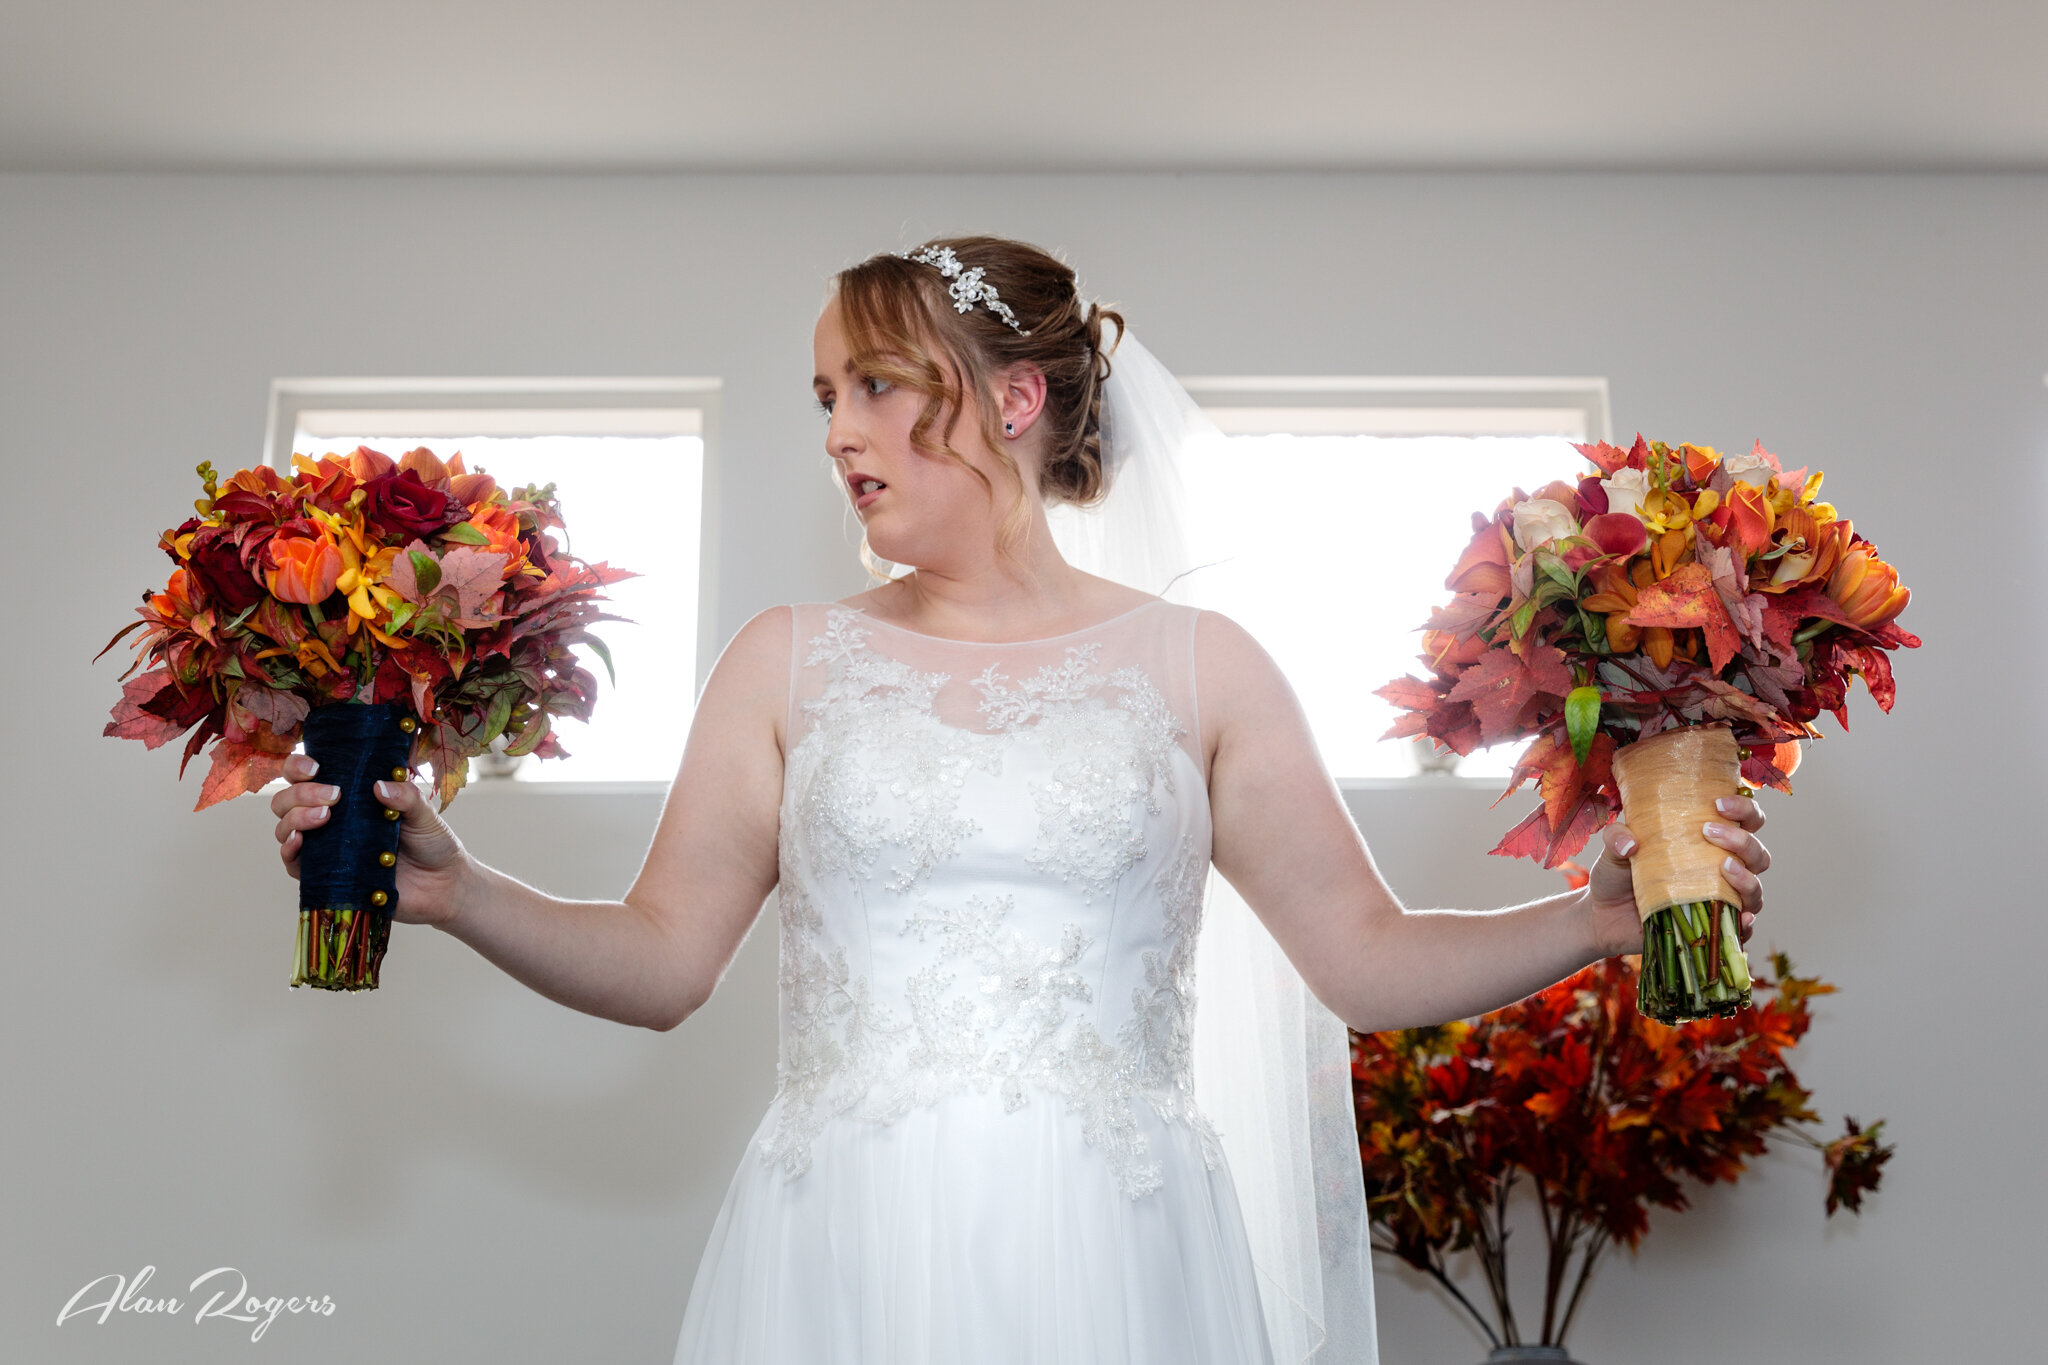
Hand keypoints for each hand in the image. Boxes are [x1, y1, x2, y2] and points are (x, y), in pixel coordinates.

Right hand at [270, 753, 475, 927]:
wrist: (442, 884)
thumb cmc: (431, 843)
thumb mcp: (424, 813)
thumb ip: (406, 796)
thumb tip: (378, 786)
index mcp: (349, 796)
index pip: (307, 775)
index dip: (299, 767)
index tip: (315, 767)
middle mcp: (330, 818)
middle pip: (287, 799)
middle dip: (300, 792)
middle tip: (333, 796)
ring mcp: (324, 847)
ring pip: (285, 827)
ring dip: (295, 817)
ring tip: (325, 816)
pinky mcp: (325, 876)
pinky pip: (293, 863)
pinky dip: (289, 849)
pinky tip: (300, 840)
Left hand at [1584, 793, 1769, 957]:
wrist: (1603, 916)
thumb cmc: (1616, 874)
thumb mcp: (1613, 849)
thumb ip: (1617, 837)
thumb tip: (1630, 843)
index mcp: (1708, 842)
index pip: (1746, 820)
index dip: (1744, 808)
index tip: (1719, 803)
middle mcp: (1722, 868)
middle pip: (1757, 853)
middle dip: (1743, 840)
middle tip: (1709, 832)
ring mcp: (1721, 899)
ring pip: (1755, 888)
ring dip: (1747, 877)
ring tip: (1724, 867)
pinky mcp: (1713, 927)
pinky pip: (1741, 928)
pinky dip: (1746, 923)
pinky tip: (1742, 917)